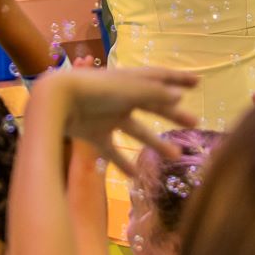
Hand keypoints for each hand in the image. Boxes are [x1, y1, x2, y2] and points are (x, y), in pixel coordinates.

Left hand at [37, 66, 199, 174]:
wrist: (56, 102)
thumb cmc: (94, 90)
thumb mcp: (128, 90)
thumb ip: (154, 94)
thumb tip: (180, 96)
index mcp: (129, 81)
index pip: (160, 77)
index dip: (178, 78)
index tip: (198, 81)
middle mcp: (121, 98)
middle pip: (152, 106)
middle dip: (173, 114)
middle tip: (195, 123)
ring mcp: (107, 117)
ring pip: (137, 131)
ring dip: (156, 143)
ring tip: (176, 156)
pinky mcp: (94, 134)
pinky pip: (112, 151)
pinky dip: (123, 163)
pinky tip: (136, 177)